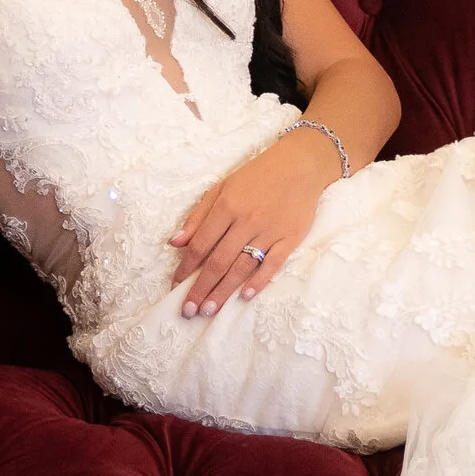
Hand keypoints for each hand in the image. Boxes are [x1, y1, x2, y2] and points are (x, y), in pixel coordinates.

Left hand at [167, 130, 337, 316]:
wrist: (300, 164)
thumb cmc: (257, 176)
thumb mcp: (222, 187)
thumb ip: (198, 216)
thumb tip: (174, 242)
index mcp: (227, 206)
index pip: (201, 244)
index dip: (186, 267)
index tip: (176, 285)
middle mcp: (246, 221)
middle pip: (218, 261)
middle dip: (201, 288)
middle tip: (188, 311)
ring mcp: (270, 231)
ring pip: (242, 267)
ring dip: (223, 291)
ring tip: (209, 310)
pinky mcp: (291, 237)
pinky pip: (273, 263)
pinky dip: (259, 280)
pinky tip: (244, 296)